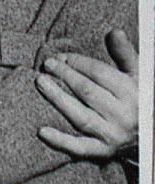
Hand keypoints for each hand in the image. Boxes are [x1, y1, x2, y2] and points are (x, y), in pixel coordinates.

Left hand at [36, 29, 137, 158]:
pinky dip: (61, 141)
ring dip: (57, 98)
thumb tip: (114, 31)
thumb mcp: (138, 74)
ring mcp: (112, 135)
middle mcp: (123, 115)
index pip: (98, 73)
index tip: (62, 56)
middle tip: (47, 64)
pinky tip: (42, 131)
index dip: (77, 62)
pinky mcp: (103, 152)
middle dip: (64, 75)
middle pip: (86, 91)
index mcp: (131, 93)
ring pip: (80, 116)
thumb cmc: (140, 98)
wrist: (151, 133)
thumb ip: (125, 53)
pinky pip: (80, 148)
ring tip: (41, 83)